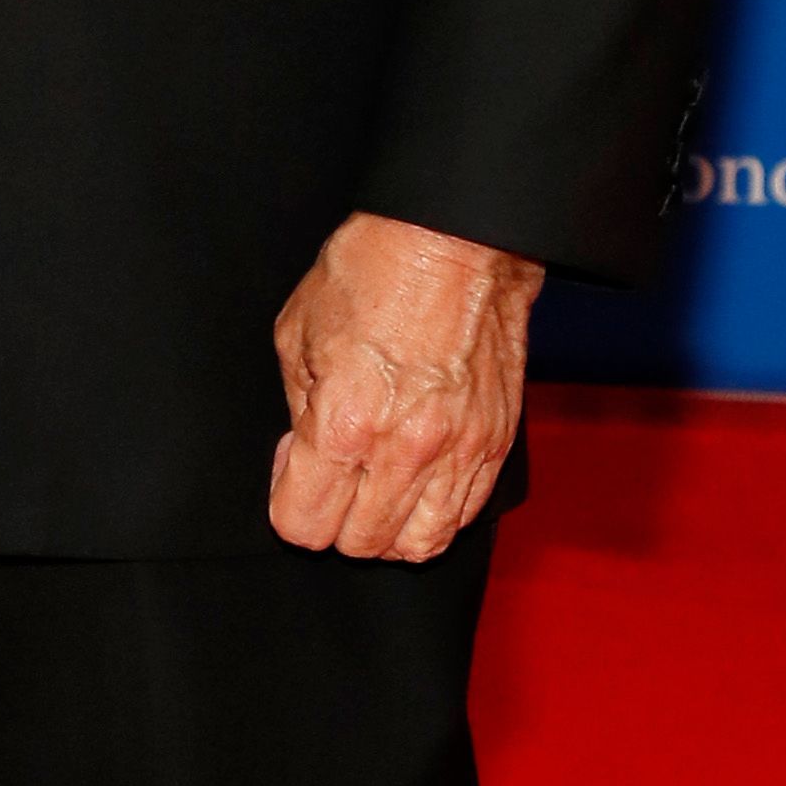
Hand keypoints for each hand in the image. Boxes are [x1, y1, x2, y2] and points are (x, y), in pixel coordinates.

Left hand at [268, 211, 541, 561]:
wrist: (455, 240)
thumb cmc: (374, 271)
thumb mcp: (298, 335)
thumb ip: (299, 409)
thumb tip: (303, 451)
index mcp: (345, 425)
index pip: (304, 526)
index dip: (289, 503)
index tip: (294, 469)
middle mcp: (405, 450)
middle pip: (362, 546)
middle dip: (336, 521)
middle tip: (334, 475)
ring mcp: (459, 451)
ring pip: (421, 544)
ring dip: (390, 529)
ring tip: (377, 490)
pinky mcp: (496, 442)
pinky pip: (466, 514)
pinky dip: (436, 512)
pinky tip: (418, 479)